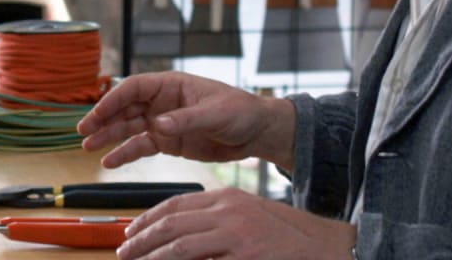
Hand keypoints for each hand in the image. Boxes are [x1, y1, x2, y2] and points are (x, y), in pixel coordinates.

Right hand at [76, 72, 296, 169]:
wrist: (256, 133)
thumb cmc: (240, 111)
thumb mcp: (216, 113)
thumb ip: (186, 119)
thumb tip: (159, 124)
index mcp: (171, 85)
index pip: (134, 88)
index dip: (113, 100)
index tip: (97, 113)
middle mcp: (162, 102)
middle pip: (125, 108)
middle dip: (103, 119)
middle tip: (83, 131)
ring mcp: (163, 122)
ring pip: (128, 128)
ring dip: (108, 137)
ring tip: (88, 147)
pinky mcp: (169, 142)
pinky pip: (141, 146)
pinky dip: (125, 154)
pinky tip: (110, 161)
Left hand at [116, 187, 355, 259]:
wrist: (326, 246)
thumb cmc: (287, 235)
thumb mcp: (246, 218)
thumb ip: (213, 224)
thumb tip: (176, 240)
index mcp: (226, 198)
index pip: (175, 204)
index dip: (148, 219)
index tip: (130, 232)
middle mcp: (228, 211)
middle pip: (171, 224)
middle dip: (142, 240)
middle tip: (125, 253)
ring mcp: (237, 234)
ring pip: (180, 246)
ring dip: (153, 258)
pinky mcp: (246, 255)